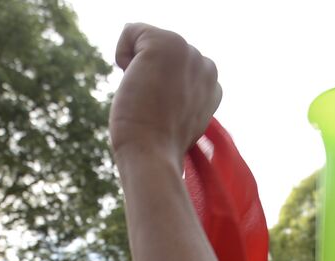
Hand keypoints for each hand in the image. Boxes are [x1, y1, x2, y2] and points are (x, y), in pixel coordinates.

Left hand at [109, 24, 219, 166]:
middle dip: (150, 74)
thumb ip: (178, 95)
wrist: (152, 156)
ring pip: (147, 42)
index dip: (160, 87)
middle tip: (153, 106)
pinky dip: (122, 52)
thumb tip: (159, 85)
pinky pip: (131, 31)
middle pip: (160, 52)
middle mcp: (207, 65)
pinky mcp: (167, 44)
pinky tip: (132, 80)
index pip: (174, 67)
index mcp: (212, 85)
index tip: (162, 114)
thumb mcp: (176, 117)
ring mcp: (190, 53)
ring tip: (146, 96)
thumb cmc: (157, 145)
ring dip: (137, 67)